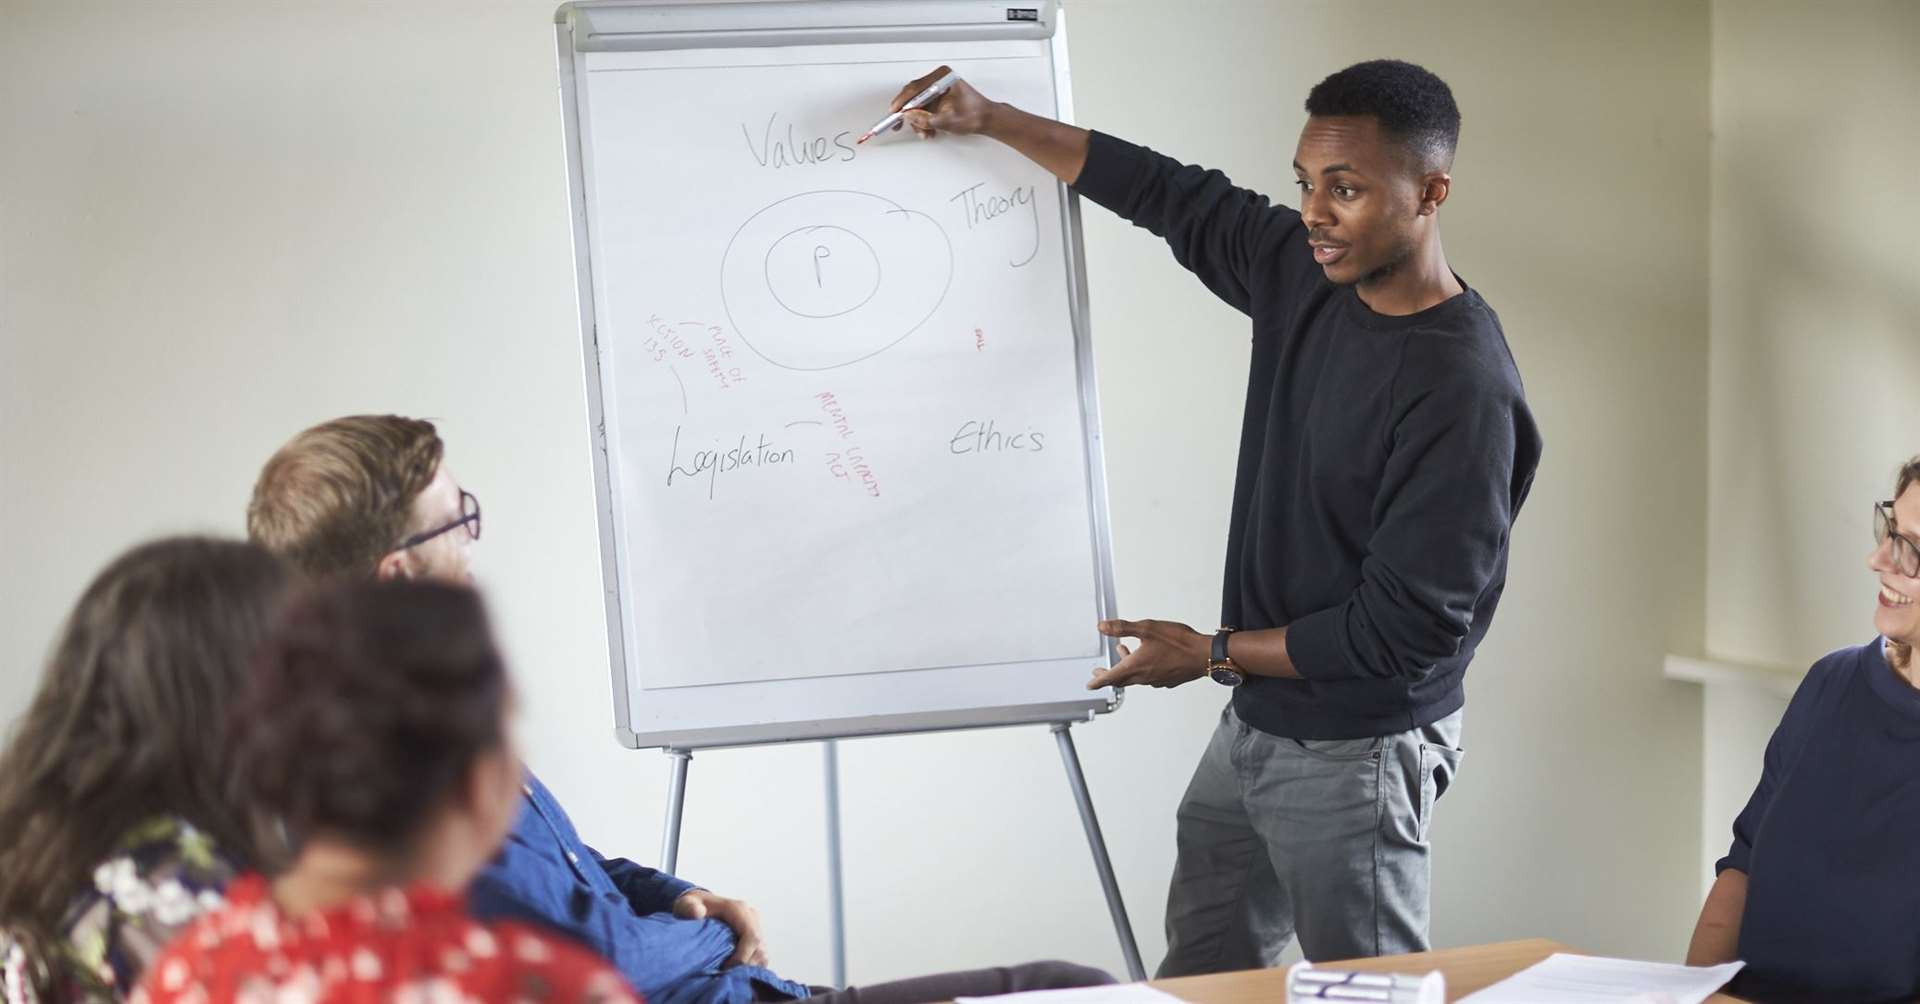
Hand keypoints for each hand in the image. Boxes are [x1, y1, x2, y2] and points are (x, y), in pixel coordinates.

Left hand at [673, 890, 767, 967]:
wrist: (697, 905)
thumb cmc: (692, 907)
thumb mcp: (685, 904)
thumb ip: (688, 907)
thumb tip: (697, 912)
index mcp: (738, 909)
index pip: (751, 936)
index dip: (742, 956)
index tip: (725, 969)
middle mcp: (751, 916)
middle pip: (760, 948)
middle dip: (745, 966)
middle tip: (725, 977)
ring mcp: (755, 927)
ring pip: (762, 954)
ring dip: (748, 969)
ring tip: (728, 976)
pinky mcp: (755, 938)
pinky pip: (760, 957)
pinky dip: (749, 968)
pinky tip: (733, 973)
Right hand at [890, 65, 997, 138]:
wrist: (986, 119)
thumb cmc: (975, 115)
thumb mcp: (947, 120)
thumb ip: (926, 119)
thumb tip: (909, 116)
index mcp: (943, 78)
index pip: (916, 88)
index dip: (903, 101)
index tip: (895, 111)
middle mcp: (939, 79)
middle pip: (914, 95)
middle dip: (909, 113)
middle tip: (899, 124)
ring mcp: (938, 88)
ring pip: (917, 103)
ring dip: (918, 120)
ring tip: (924, 132)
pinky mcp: (938, 97)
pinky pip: (924, 107)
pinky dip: (923, 119)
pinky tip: (928, 129)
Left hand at [1089, 619, 1210, 689]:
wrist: (1205, 655)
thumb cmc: (1178, 642)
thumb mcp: (1147, 628)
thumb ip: (1122, 628)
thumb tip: (1101, 627)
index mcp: (1135, 666)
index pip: (1110, 678)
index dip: (1097, 681)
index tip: (1090, 684)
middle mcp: (1144, 677)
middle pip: (1121, 680)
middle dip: (1108, 676)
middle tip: (1099, 673)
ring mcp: (1156, 680)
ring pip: (1135, 677)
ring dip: (1126, 668)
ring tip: (1123, 652)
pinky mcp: (1168, 680)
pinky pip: (1148, 677)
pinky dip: (1140, 668)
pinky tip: (1146, 658)